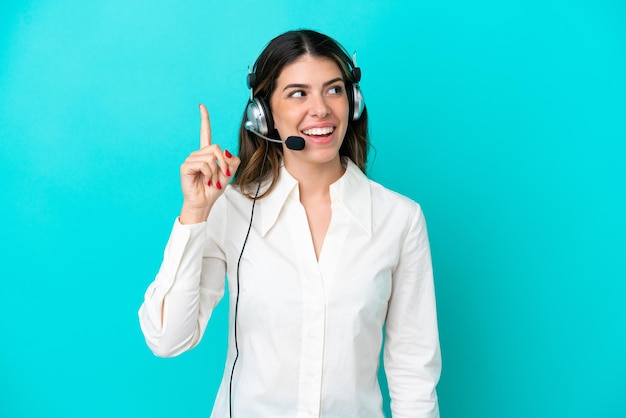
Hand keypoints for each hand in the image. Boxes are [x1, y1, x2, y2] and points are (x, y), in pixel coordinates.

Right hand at [179, 104, 239, 223]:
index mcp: (207, 154)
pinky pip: (204, 164)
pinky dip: (208, 174)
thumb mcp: (229, 173)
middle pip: (216, 148)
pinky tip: (204, 180)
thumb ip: (232, 160)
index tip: (201, 106)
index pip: (205, 133)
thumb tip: (226, 151)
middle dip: (223, 163)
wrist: (204, 202)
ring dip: (215, 172)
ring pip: (211, 157)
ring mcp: (191, 159)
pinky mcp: (186, 166)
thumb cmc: (213, 189)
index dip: (204, 119)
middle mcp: (198, 154)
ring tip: (210, 181)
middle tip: (220, 176)